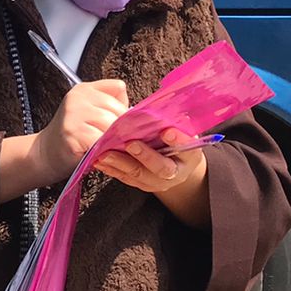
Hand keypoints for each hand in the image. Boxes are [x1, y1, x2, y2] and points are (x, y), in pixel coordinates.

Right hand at [35, 79, 129, 180]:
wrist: (46, 153)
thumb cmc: (74, 135)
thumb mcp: (90, 113)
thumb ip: (111, 106)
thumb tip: (140, 114)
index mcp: (85, 89)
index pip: (118, 87)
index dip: (124, 107)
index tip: (124, 121)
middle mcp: (78, 98)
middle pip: (117, 108)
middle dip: (123, 127)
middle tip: (120, 140)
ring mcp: (74, 114)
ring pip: (111, 125)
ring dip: (115, 140)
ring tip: (110, 147)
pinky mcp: (73, 133)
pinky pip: (101, 141)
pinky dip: (105, 150)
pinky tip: (101, 154)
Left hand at [94, 128, 209, 210]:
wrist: (176, 163)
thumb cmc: (176, 139)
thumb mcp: (181, 128)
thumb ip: (172, 120)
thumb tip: (159, 104)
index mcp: (190, 155)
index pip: (187, 147)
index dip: (178, 140)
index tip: (167, 130)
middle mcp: (177, 173)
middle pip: (161, 168)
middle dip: (145, 156)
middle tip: (130, 144)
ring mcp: (159, 182)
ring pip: (140, 176)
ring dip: (121, 164)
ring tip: (106, 154)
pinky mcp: (143, 185)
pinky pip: (127, 179)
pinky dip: (112, 170)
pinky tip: (100, 161)